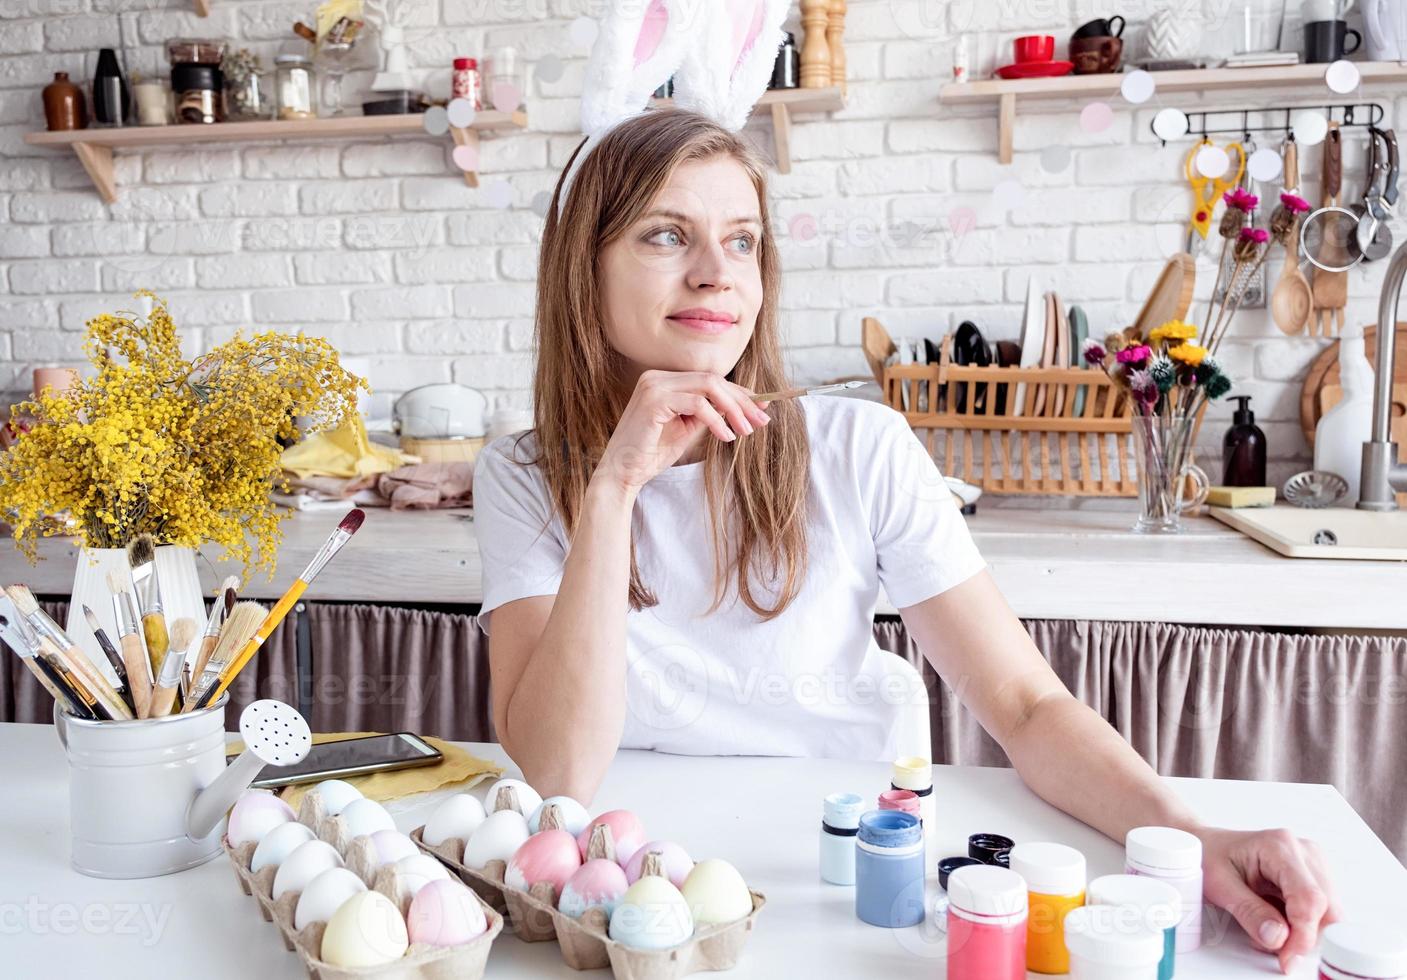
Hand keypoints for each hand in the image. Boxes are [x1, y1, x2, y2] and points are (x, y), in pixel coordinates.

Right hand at [592, 370, 769, 494]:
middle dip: (742, 401)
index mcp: (665, 381)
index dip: (739, 393)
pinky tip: (726, 437)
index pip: (710, 380)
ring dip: (733, 409)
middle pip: (713, 380)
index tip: (762, 409)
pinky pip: (697, 403)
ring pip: (708, 386)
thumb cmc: (651, 453)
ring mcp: (654, 385)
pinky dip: (716, 419)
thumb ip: (710, 414)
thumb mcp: (688, 429)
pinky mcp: (654, 399)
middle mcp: (657, 377)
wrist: (622, 473)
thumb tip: (744, 407)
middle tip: (761, 422)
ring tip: (745, 432)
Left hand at [1199, 825, 1340, 973]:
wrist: (1208, 845)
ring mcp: (1312, 865)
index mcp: (1279, 847)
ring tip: (1266, 929)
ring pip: (1329, 914)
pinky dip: (1300, 927)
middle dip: (1304, 937)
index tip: (1287, 957)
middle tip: (1274, 950)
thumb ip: (1249, 911)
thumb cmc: (1210, 857)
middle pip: (1327, 909)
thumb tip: (1278, 938)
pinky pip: (1321, 913)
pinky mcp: (1313, 878)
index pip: (1309, 898)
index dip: (1303, 934)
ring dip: (1302, 933)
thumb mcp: (1219, 885)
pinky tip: (1275, 922)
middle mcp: (1303, 852)